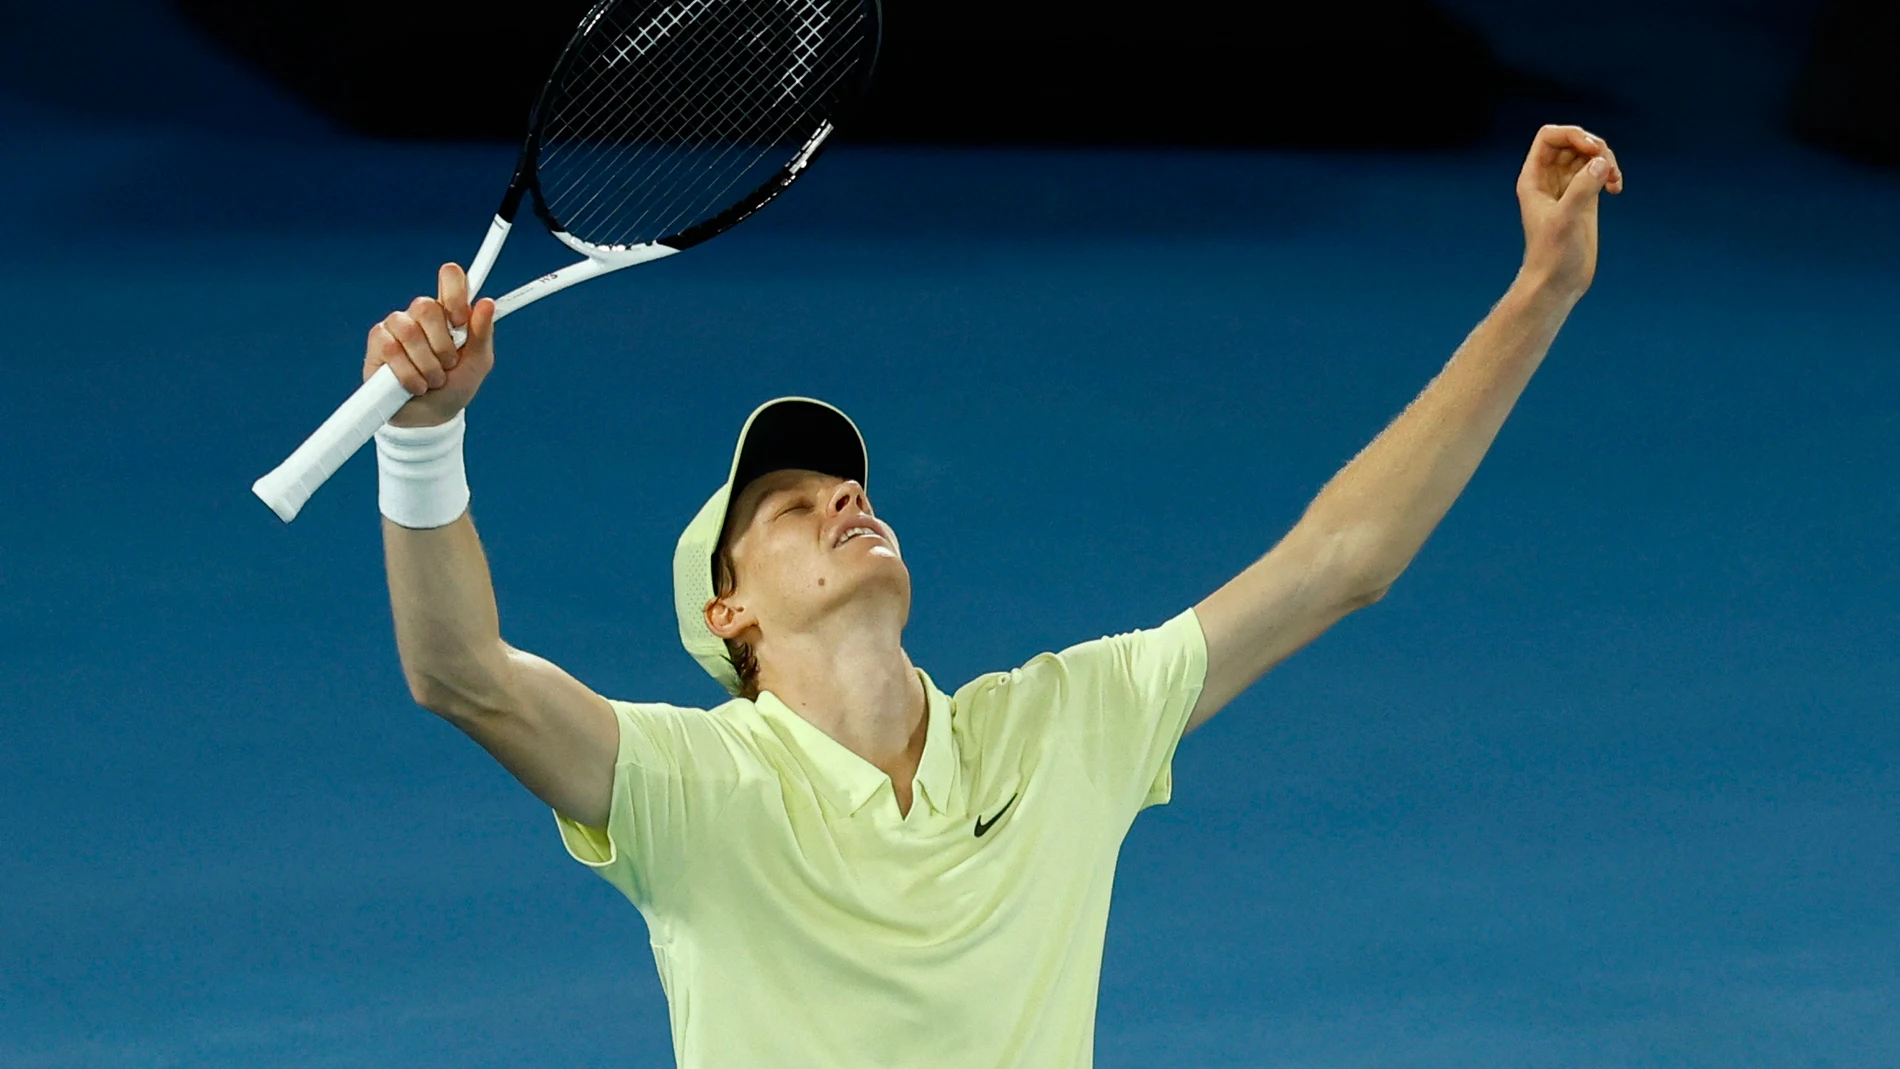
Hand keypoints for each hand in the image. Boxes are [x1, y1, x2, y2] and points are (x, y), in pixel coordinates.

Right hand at [364, 263, 497, 427]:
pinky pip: (390, 349)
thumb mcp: (477, 364)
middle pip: (427, 306)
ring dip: (426, 364)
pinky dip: (407, 374)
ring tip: (432, 380)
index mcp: (450, 313)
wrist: (430, 418)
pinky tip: (414, 385)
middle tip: (447, 364)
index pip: (451, 278)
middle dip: (442, 345)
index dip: (455, 292)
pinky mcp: (378, 342)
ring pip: (408, 331)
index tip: (460, 321)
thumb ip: (482, 334)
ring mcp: (397, 326)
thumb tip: (487, 303)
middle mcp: (422, 315)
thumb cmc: (455, 387)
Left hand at [1515, 124, 1623, 298]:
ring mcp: (1568, 188)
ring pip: (1588, 156)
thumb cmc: (1552, 256)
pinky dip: (1610, 173)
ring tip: (1613, 180)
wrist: (1557, 283)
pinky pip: (1598, 172)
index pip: (1549, 137)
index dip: (1572, 135)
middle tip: (1607, 166)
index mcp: (1534, 179)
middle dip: (1594, 146)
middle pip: (1572, 142)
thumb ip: (1583, 187)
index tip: (1593, 150)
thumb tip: (1602, 162)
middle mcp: (1549, 180)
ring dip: (1605, 160)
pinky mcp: (1584, 200)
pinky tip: (1616, 189)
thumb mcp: (1566, 219)